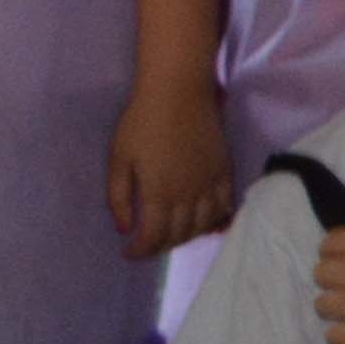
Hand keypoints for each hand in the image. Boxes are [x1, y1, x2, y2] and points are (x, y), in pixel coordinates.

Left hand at [106, 73, 235, 257]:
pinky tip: (206, 223)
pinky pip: (226, 207)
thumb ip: (118, 197)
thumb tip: (124, 229)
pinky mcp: (225, 172)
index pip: (152, 237)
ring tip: (172, 235)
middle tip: (147, 245)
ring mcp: (210, 184)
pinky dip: (217, 221)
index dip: (140, 251)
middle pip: (179, 235)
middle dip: (161, 246)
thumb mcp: (119, 158)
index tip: (128, 253)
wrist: (179, 91)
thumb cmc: (142, 121)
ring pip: (204, 226)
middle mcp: (188, 195)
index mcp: (158, 193)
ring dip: (187, 237)